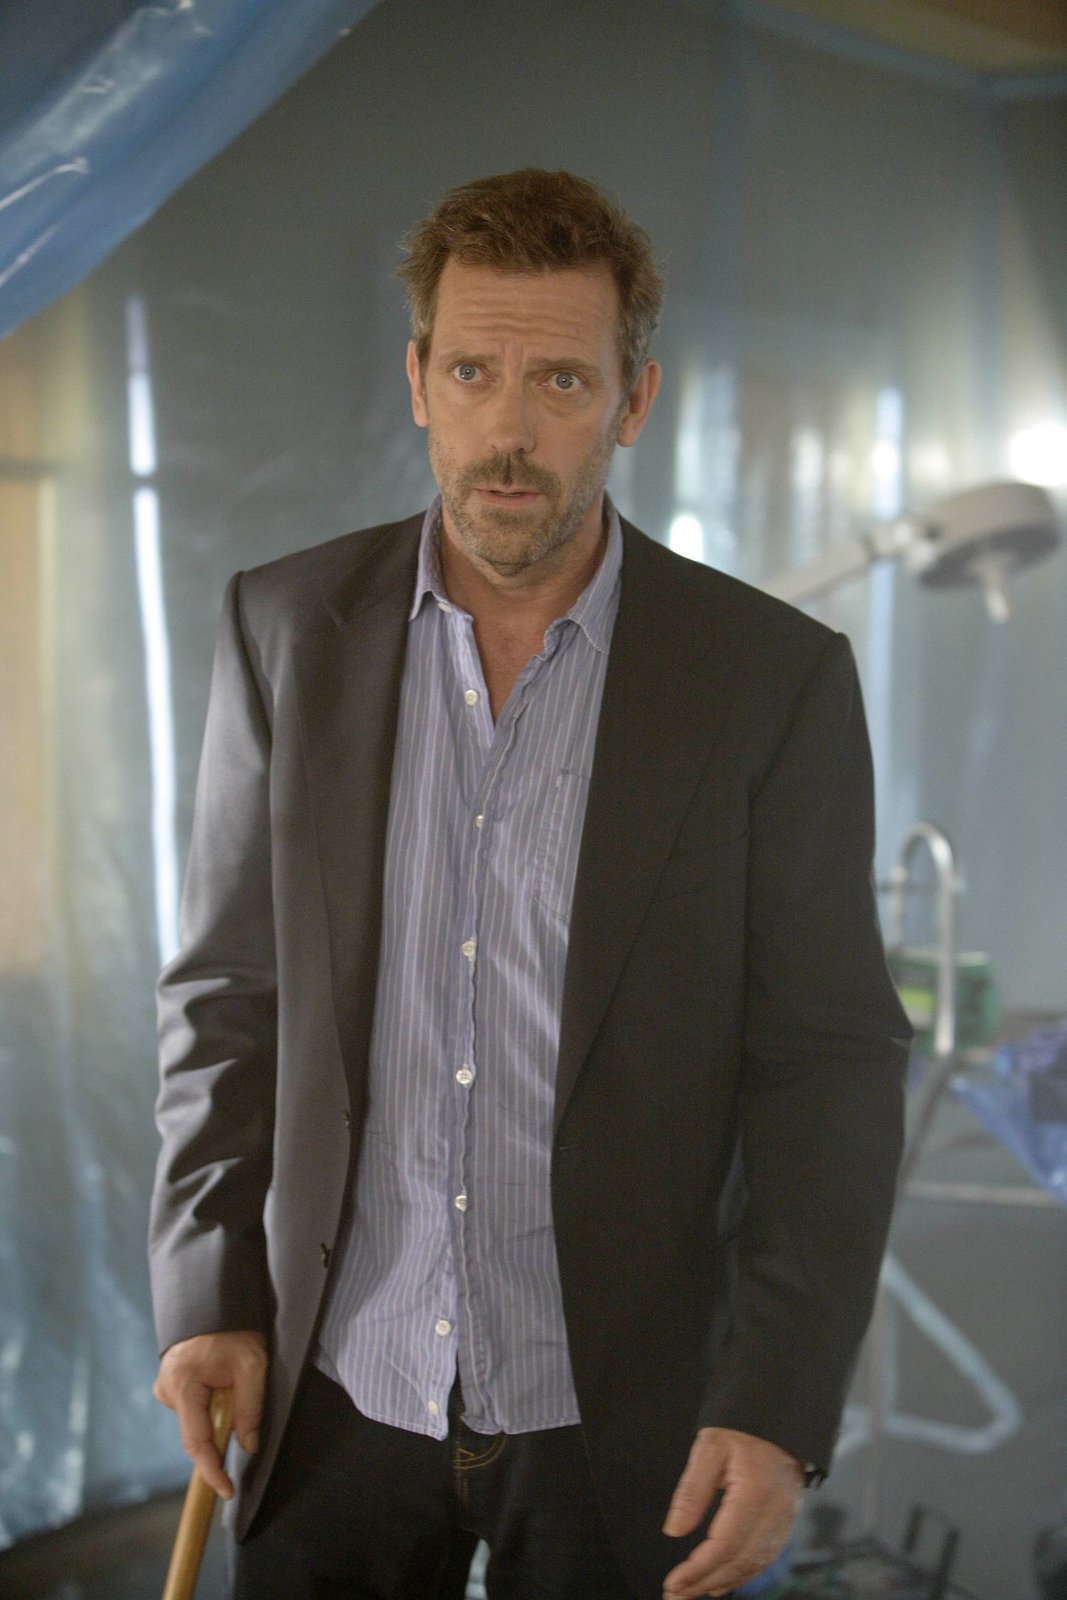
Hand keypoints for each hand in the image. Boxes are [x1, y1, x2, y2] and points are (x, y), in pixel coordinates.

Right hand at [153, 1330, 266, 1499]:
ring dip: (216, 1415)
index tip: (226, 1491)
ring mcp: (166, 1387)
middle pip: (195, 1433)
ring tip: (231, 1381)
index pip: (196, 1441)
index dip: (212, 1470)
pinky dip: (209, 1407)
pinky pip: (193, 1408)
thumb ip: (250, 1407)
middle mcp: (167, 1389)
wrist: (215, 1303)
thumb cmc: (234, 1331)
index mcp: (183, 1385)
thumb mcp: (252, 1366)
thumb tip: (249, 1446)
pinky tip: (220, 1384)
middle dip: (220, 1432)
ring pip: (195, 1421)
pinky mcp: (171, 1385)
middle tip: (240, 1400)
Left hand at [661, 1426, 804, 1597]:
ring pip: (757, 1563)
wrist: (781, 1413)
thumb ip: (692, 1489)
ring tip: (696, 1592)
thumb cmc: (742, 1425)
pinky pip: (768, 1555)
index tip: (675, 1582)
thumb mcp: (710, 1446)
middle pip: (741, 1560)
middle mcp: (776, 1509)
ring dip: (725, 1582)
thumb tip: (675, 1530)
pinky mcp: (788, 1517)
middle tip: (678, 1595)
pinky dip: (744, 1572)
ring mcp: (787, 1516)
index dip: (699, 1568)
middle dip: (707, 1582)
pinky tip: (724, 1579)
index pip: (725, 1544)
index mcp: (755, 1490)